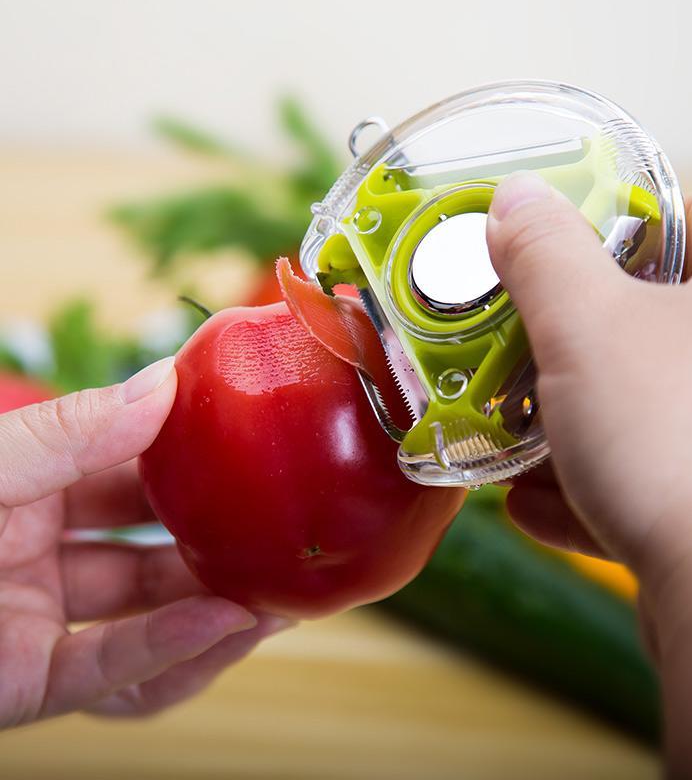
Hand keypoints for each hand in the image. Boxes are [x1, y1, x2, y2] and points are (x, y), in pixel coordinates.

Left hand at [0, 357, 289, 728]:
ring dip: (213, 614)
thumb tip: (165, 383)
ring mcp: (29, 621)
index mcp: (28, 489)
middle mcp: (37, 555)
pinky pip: (103, 674)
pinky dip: (165, 653)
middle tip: (287, 539)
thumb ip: (68, 432)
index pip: (133, 472)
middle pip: (151, 552)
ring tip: (278, 600)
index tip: (255, 449)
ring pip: (142, 624)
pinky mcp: (14, 685)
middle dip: (221, 549)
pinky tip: (221, 627)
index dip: (195, 462)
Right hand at [487, 175, 691, 777]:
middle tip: (517, 350)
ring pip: (646, 403)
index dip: (617, 221)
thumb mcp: (586, 325)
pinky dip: (592, 484)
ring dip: (570, 422)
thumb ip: (544, 252)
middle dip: (573, 341)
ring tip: (510, 434)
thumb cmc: (687, 445)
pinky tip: (536, 501)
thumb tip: (516, 202)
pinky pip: (652, 475)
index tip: (557, 250)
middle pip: (655, 317)